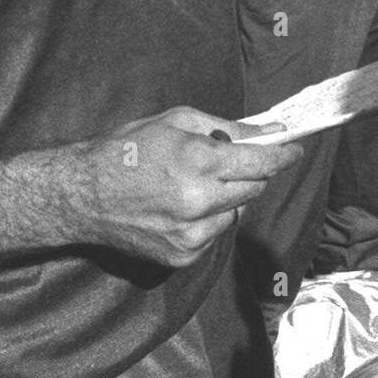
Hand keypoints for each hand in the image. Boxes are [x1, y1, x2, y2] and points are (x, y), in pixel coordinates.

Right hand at [80, 107, 300, 267]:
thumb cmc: (128, 149)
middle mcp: (199, 201)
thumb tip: (269, 130)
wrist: (82, 195)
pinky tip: (180, 207)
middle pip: (253, 189)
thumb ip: (227, 127)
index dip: (283, 156)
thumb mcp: (177, 121)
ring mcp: (191, 234)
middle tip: (231, 161)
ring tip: (194, 184)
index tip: (294, 150)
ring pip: (236, 213)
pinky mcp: (182, 257)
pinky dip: (209, 219)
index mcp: (198, 161)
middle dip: (250, 172)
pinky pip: (215, 234)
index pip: (260, 162)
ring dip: (228, 198)